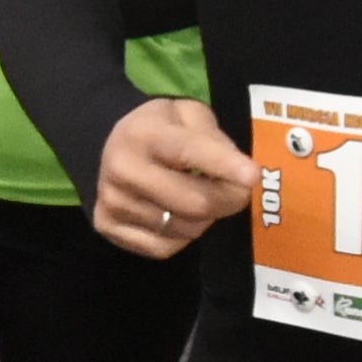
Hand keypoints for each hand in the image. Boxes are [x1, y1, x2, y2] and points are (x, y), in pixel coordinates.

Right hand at [89, 96, 258, 259]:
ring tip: (199, 196)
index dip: (223, 165)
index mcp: (143, 133)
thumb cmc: (160, 129)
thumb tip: (241, 175)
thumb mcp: (188, 115)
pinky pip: (165, 247)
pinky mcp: (108, 228)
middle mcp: (122, 169)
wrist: (109, 146)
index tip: (253, 176)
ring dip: (205, 218)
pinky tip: (177, 214)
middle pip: (194, 202)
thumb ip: (214, 139)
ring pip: (185, 229)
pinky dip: (182, 236)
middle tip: (240, 191)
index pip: (189, 151)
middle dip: (229, 200)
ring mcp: (113, 202)